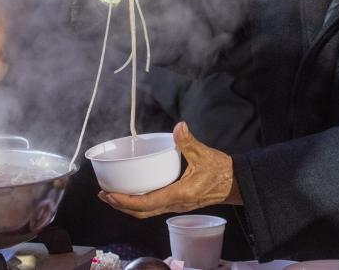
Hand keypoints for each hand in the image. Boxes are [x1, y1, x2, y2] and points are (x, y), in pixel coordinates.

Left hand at [98, 122, 241, 217]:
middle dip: (120, 205)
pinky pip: (153, 207)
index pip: (146, 202)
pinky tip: (133, 192)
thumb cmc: (221, 171)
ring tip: (113, 195)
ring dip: (128, 206)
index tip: (110, 194)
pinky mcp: (177, 202)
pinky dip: (139, 203)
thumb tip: (179, 127)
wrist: (235, 184)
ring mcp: (175, 205)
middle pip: (141, 212)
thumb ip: (189, 141)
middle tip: (104, 195)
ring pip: (146, 211)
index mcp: (179, 194)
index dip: (125, 201)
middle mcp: (175, 203)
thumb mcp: (205, 154)